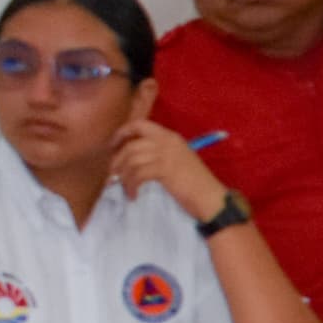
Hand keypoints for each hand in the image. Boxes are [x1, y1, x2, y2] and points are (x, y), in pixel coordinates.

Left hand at [109, 118, 226, 222]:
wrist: (210, 197)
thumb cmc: (195, 183)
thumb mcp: (177, 160)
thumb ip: (159, 153)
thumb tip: (131, 157)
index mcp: (170, 136)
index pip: (139, 124)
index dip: (122, 133)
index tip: (112, 146)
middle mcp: (167, 141)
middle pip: (131, 144)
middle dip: (117, 160)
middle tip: (113, 174)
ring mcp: (166, 154)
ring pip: (132, 160)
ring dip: (123, 177)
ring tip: (125, 188)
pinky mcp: (164, 169)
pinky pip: (138, 175)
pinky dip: (131, 186)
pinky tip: (133, 195)